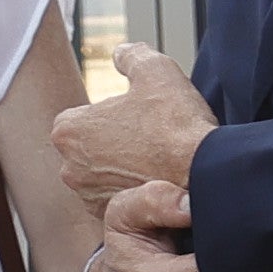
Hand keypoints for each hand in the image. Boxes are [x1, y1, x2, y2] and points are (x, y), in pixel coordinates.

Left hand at [51, 43, 216, 202]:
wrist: (204, 176)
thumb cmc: (177, 125)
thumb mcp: (156, 70)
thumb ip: (132, 56)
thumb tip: (122, 52)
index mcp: (68, 130)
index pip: (84, 116)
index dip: (114, 114)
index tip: (140, 117)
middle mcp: (69, 168)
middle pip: (92, 147)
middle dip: (115, 142)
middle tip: (150, 137)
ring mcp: (89, 198)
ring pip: (105, 174)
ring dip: (124, 168)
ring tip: (157, 161)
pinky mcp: (112, 219)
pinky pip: (119, 199)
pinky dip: (134, 191)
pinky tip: (159, 182)